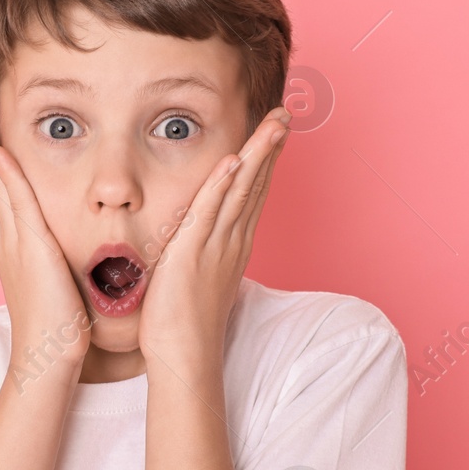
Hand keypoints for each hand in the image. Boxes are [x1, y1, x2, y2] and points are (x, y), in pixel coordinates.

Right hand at [0, 102, 89, 381]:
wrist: (49, 357)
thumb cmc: (59, 328)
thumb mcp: (57, 281)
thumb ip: (58, 259)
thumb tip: (69, 248)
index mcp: (12, 245)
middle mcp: (5, 238)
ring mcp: (12, 241)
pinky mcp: (29, 246)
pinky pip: (14, 200)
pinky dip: (3, 172)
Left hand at [137, 108, 290, 371]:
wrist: (183, 355)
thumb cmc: (183, 322)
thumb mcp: (198, 277)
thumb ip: (202, 252)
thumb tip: (198, 240)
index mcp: (233, 244)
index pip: (254, 193)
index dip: (265, 161)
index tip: (275, 132)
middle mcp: (232, 241)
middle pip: (257, 185)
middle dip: (271, 148)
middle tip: (285, 114)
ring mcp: (216, 246)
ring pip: (242, 191)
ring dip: (257, 155)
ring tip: (273, 124)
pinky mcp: (193, 254)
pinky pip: (210, 213)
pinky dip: (222, 186)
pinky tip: (233, 160)